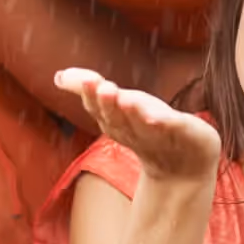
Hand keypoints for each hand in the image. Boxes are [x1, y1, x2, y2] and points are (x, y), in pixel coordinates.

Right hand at [55, 68, 221, 182]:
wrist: (184, 166)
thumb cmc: (149, 130)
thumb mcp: (120, 107)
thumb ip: (91, 91)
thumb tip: (59, 77)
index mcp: (117, 123)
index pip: (99, 109)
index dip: (92, 96)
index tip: (86, 80)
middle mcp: (134, 131)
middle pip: (117, 118)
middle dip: (109, 103)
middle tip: (103, 87)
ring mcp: (159, 135)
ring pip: (142, 125)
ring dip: (133, 113)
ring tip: (125, 98)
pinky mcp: (185, 133)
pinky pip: (173, 129)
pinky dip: (165, 124)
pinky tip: (159, 117)